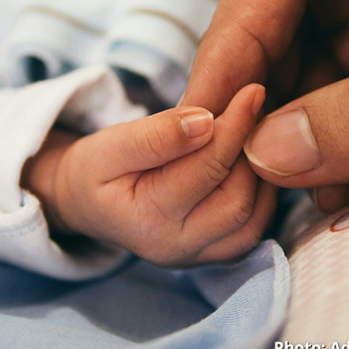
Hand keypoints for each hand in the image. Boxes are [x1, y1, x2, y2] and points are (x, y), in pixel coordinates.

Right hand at [22, 84, 274, 266]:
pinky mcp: (213, 255)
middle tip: (254, 112)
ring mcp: (197, 257)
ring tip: (252, 135)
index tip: (252, 91)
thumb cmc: (97, 169)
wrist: (87, 203)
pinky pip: (253, 229)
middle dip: (250, 153)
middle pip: (237, 200)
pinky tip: (250, 162)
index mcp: (148, 219)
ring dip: (260, 174)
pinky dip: (261, 195)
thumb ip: (156, 135)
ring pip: (253, 219)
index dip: (234, 126)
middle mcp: (176, 248)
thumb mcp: (111, 145)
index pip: (207, 169)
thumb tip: (206, 121)